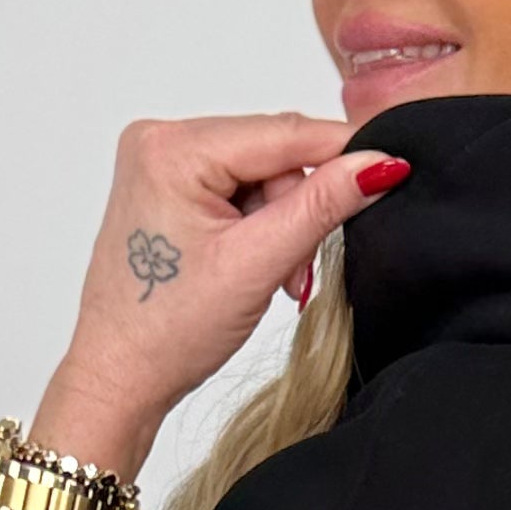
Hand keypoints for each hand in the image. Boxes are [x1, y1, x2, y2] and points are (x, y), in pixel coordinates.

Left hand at [40, 114, 412, 468]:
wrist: (119, 376)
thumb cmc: (168, 331)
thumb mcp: (256, 265)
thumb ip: (320, 206)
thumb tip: (378, 164)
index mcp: (172, 148)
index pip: (281, 133)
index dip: (340, 152)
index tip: (392, 167)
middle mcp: (158, 139)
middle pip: (270, 150)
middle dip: (299, 206)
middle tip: (299, 271)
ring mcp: (158, 161)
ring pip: (257, 171)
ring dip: (280, 221)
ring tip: (273, 278)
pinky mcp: (164, 185)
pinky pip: (233, 186)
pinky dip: (256, 224)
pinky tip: (252, 262)